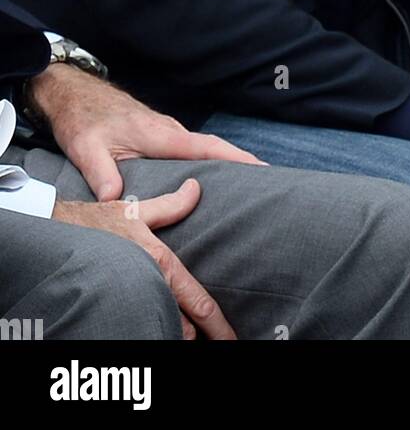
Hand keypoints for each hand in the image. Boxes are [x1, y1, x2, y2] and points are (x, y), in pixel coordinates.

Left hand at [27, 65, 265, 200]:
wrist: (74, 95)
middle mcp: (170, 131)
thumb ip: (102, 175)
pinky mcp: (159, 135)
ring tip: (245, 186)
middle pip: (214, 148)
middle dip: (241, 162)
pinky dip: (206, 160)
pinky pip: (190, 149)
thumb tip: (115, 202)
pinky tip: (207, 178)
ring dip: (224, 162)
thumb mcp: (88, 149)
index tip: (263, 167)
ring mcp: (166, 132)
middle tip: (267, 184)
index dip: (236, 157)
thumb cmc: (84, 118)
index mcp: (161, 134)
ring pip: (202, 148)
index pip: (207, 147)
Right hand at [53, 179, 234, 339]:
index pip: (198, 302)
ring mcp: (131, 298)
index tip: (232, 338)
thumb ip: (171, 204)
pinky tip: (160, 332)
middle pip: (184, 329)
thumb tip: (196, 188)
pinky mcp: (115, 304)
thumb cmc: (96, 221)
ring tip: (194, 340)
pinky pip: (139, 326)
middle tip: (218, 344)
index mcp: (161, 262)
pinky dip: (154, 331)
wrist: (55, 232)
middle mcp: (149, 284)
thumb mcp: (136, 209)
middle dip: (201, 339)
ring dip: (177, 337)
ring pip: (163, 332)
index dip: (218, 325)